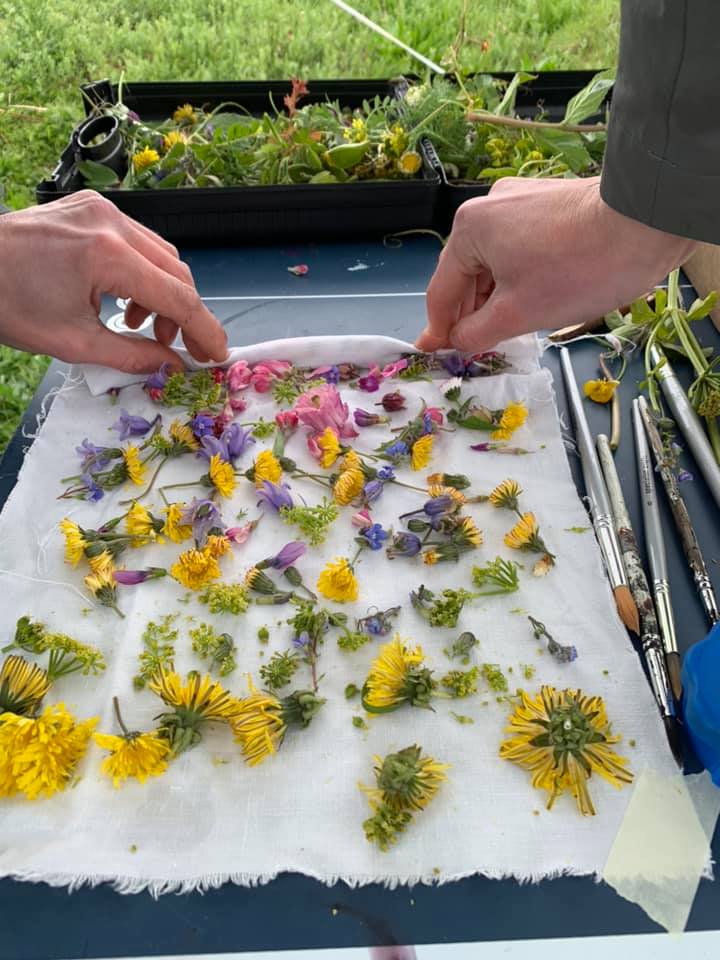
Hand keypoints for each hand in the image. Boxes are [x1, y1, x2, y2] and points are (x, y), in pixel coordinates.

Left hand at [0, 190, 227, 371]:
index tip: (217, 355)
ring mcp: (100, 209)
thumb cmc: (5, 304)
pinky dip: (142, 272)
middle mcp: (111, 222)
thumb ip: (133, 356)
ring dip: (164, 293)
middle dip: (186, 315)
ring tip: (143, 327)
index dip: (204, 330)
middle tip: (184, 351)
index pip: (178, 296)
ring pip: (160, 253)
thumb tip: (173, 367)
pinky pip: (135, 240)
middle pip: (176, 271)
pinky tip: (123, 300)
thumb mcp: (73, 343)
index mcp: (106, 255)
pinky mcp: (90, 207)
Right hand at [416, 176, 696, 352]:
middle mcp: (488, 206)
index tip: (433, 353)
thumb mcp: (518, 314)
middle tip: (474, 347)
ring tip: (508, 327)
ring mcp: (520, 198)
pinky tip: (532, 297)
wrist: (646, 222)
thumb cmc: (576, 271)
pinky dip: (519, 276)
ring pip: (496, 260)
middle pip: (468, 272)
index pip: (442, 290)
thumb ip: (476, 333)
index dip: (438, 327)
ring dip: (496, 296)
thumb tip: (456, 341)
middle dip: (471, 311)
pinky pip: (519, 246)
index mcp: (470, 229)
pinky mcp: (549, 201)